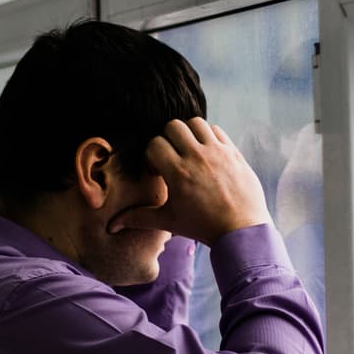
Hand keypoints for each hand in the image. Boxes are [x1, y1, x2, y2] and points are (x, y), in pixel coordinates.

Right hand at [108, 118, 271, 245]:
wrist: (241, 231)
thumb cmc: (202, 227)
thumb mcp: (168, 221)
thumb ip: (139, 218)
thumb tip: (112, 225)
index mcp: (178, 172)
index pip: (154, 144)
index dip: (151, 155)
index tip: (158, 170)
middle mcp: (197, 157)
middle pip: (173, 126)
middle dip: (167, 139)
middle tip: (172, 157)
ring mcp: (217, 152)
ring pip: (195, 123)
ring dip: (188, 133)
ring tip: (189, 151)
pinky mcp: (233, 152)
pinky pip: (216, 130)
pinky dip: (208, 136)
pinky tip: (207, 154)